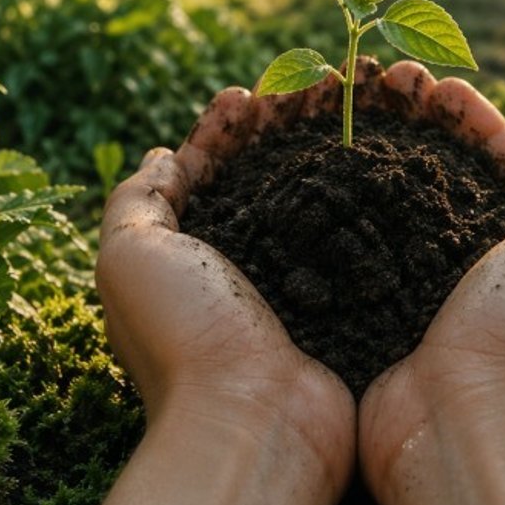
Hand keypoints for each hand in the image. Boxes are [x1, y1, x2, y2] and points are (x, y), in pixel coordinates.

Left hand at [98, 88, 354, 498]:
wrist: (259, 420)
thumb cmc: (187, 336)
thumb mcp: (129, 258)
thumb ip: (135, 201)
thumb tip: (162, 158)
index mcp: (185, 254)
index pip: (204, 169)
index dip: (221, 127)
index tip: (246, 92)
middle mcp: (240, 264)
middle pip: (261, 173)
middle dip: (279, 124)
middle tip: (309, 85)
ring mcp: (295, 280)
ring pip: (311, 191)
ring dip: (324, 142)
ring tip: (347, 103)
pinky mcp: (342, 294)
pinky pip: (354, 225)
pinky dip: (362, 183)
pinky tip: (375, 154)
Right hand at [358, 73, 504, 498]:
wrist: (461, 420)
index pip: (493, 159)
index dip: (469, 117)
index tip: (437, 82)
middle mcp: (462, 260)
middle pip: (436, 168)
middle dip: (413, 119)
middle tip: (381, 80)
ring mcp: (410, 280)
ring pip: (386, 191)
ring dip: (369, 141)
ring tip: (343, 103)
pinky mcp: (364, 299)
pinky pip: (345, 230)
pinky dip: (331, 188)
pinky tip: (313, 155)